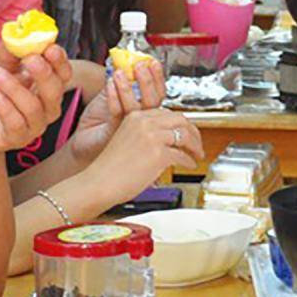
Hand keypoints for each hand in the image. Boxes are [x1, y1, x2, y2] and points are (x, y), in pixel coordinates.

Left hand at [0, 46, 72, 154]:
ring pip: (34, 108)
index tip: (50, 47)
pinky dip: (4, 106)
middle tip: (30, 59)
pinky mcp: (17, 138)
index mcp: (46, 85)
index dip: (60, 61)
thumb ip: (7, 54)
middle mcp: (46, 106)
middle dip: (44, 74)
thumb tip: (16, 34)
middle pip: (55, 91)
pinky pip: (16, 123)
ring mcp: (33, 125)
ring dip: (15, 88)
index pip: (63, 73)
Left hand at [68, 59, 165, 165]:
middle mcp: (142, 121)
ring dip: (128, 88)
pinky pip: (117, 114)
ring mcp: (130, 129)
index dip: (158, 77)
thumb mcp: (111, 94)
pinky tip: (109, 85)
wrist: (83, 139)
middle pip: (153, 101)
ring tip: (120, 73)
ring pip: (136, 109)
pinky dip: (114, 97)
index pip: (159, 92)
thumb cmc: (99, 119)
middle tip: (140, 66)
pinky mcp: (115, 134)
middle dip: (147, 81)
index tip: (153, 62)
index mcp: (145, 109)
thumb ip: (120, 79)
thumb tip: (124, 59)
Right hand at [84, 107, 205, 205]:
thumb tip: (168, 140)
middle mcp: (145, 123)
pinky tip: (189, 165)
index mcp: (136, 117)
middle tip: (197, 143)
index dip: (180, 123)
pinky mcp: (159, 154)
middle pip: (180, 120)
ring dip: (195, 145)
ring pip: (185, 135)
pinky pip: (182, 155)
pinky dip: (189, 161)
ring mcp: (153, 137)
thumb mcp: (127, 140)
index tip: (186, 131)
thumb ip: (146, 135)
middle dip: (193, 132)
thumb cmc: (110, 169)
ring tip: (197, 154)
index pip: (167, 113)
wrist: (99, 183)